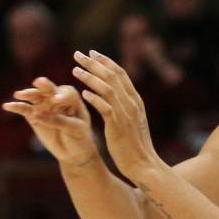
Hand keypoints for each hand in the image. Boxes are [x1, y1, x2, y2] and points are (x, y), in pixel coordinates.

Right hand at [2, 76, 99, 168]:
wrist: (73, 152)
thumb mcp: (74, 129)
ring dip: (27, 94)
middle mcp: (56, 98)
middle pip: (49, 90)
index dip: (62, 95)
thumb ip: (58, 120)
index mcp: (72, 99)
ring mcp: (44, 106)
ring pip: (35, 97)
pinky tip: (7, 106)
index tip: (56, 101)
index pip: (67, 92)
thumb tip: (37, 114)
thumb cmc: (79, 138)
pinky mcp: (33, 115)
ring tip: (18, 95)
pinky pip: (24, 109)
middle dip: (44, 86)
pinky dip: (16, 107)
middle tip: (38, 82)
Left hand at [73, 50, 160, 182]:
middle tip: (78, 54)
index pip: (120, 74)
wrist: (143, 164)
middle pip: (112, 76)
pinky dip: (94, 98)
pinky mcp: (118, 126)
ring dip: (90, 77)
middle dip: (94, 63)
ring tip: (75, 70)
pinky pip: (105, 108)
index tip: (92, 53)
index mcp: (135, 100)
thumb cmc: (135, 146)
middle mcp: (132, 103)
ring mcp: (126, 114)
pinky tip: (83, 93)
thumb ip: (124, 107)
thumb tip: (114, 97)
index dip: (105, 61)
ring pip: (107, 88)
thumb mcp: (132, 121)